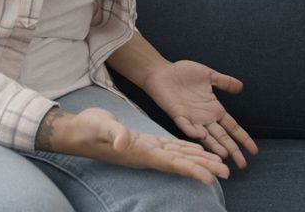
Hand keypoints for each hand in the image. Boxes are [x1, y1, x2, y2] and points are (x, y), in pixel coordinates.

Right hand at [38, 106, 228, 183]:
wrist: (76, 131)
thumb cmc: (88, 129)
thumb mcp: (101, 126)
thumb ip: (114, 134)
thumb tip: (124, 142)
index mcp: (140, 152)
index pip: (172, 164)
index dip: (192, 170)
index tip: (210, 178)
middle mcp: (147, 154)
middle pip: (181, 163)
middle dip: (204, 167)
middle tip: (227, 171)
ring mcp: (147, 150)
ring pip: (180, 156)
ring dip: (200, 160)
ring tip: (220, 164)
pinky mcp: (145, 143)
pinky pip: (171, 148)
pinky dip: (187, 149)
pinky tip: (198, 150)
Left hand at [140, 60, 258, 167]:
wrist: (162, 72)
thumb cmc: (183, 73)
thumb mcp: (209, 76)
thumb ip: (224, 82)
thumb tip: (241, 87)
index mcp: (213, 109)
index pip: (232, 127)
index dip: (243, 138)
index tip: (254, 151)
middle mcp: (204, 118)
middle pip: (222, 137)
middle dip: (233, 150)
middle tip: (243, 165)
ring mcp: (191, 118)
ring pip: (206, 136)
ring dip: (214, 146)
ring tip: (224, 156)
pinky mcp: (177, 115)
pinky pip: (185, 125)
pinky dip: (192, 131)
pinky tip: (201, 135)